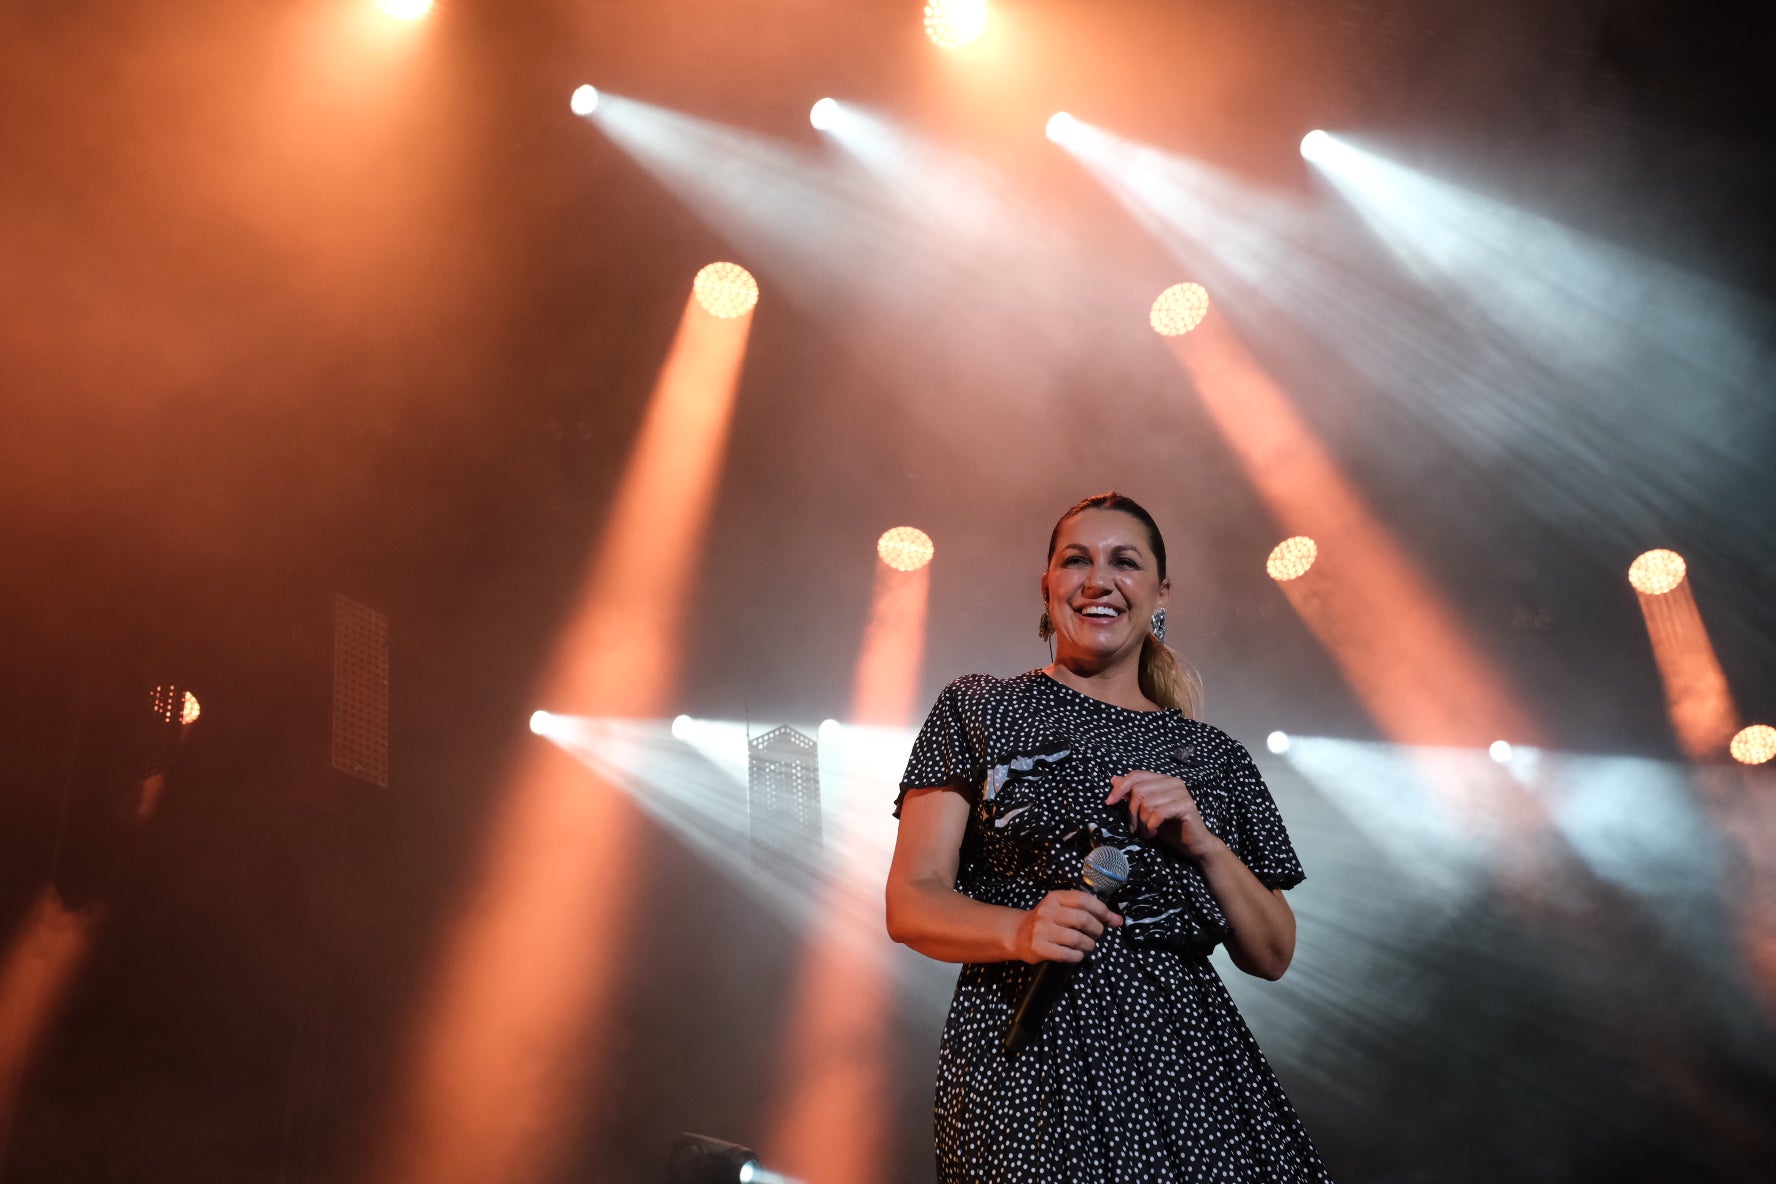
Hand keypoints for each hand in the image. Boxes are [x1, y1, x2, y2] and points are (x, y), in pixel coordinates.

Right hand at [1014, 890, 1122, 963]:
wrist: (1018, 934)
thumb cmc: (1046, 921)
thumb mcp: (1064, 909)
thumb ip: (1089, 911)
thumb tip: (1118, 919)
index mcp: (1055, 898)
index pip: (1084, 900)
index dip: (1102, 910)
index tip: (1110, 919)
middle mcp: (1047, 911)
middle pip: (1083, 920)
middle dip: (1097, 930)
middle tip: (1096, 935)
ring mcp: (1042, 930)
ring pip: (1077, 939)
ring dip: (1089, 945)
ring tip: (1087, 946)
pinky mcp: (1039, 947)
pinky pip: (1067, 954)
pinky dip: (1078, 956)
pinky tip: (1077, 954)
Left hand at [1107, 770, 1222, 859]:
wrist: (1193, 845)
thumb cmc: (1169, 828)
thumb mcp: (1145, 810)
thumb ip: (1132, 794)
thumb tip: (1114, 779)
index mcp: (1163, 779)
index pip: (1136, 775)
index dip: (1120, 787)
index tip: (1109, 803)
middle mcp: (1173, 782)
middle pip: (1138, 789)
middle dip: (1132, 812)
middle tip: (1135, 828)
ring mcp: (1181, 793)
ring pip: (1147, 802)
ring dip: (1142, 822)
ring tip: (1145, 833)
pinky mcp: (1186, 806)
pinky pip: (1158, 813)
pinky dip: (1150, 826)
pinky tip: (1152, 834)